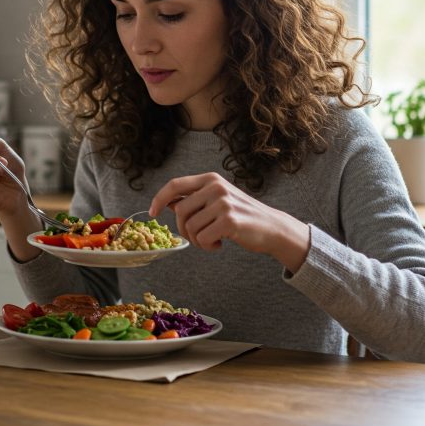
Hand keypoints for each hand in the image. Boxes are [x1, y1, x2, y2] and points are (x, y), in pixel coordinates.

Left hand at [149, 172, 310, 272]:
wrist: (272, 227)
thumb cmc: (241, 215)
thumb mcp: (217, 200)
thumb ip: (194, 199)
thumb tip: (168, 203)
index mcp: (210, 179)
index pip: (175, 185)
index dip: (159, 199)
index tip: (152, 213)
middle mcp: (215, 186)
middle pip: (180, 211)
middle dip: (183, 229)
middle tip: (197, 237)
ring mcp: (223, 202)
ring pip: (190, 227)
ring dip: (197, 240)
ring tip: (212, 240)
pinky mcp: (229, 220)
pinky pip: (203, 238)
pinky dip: (207, 246)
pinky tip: (220, 244)